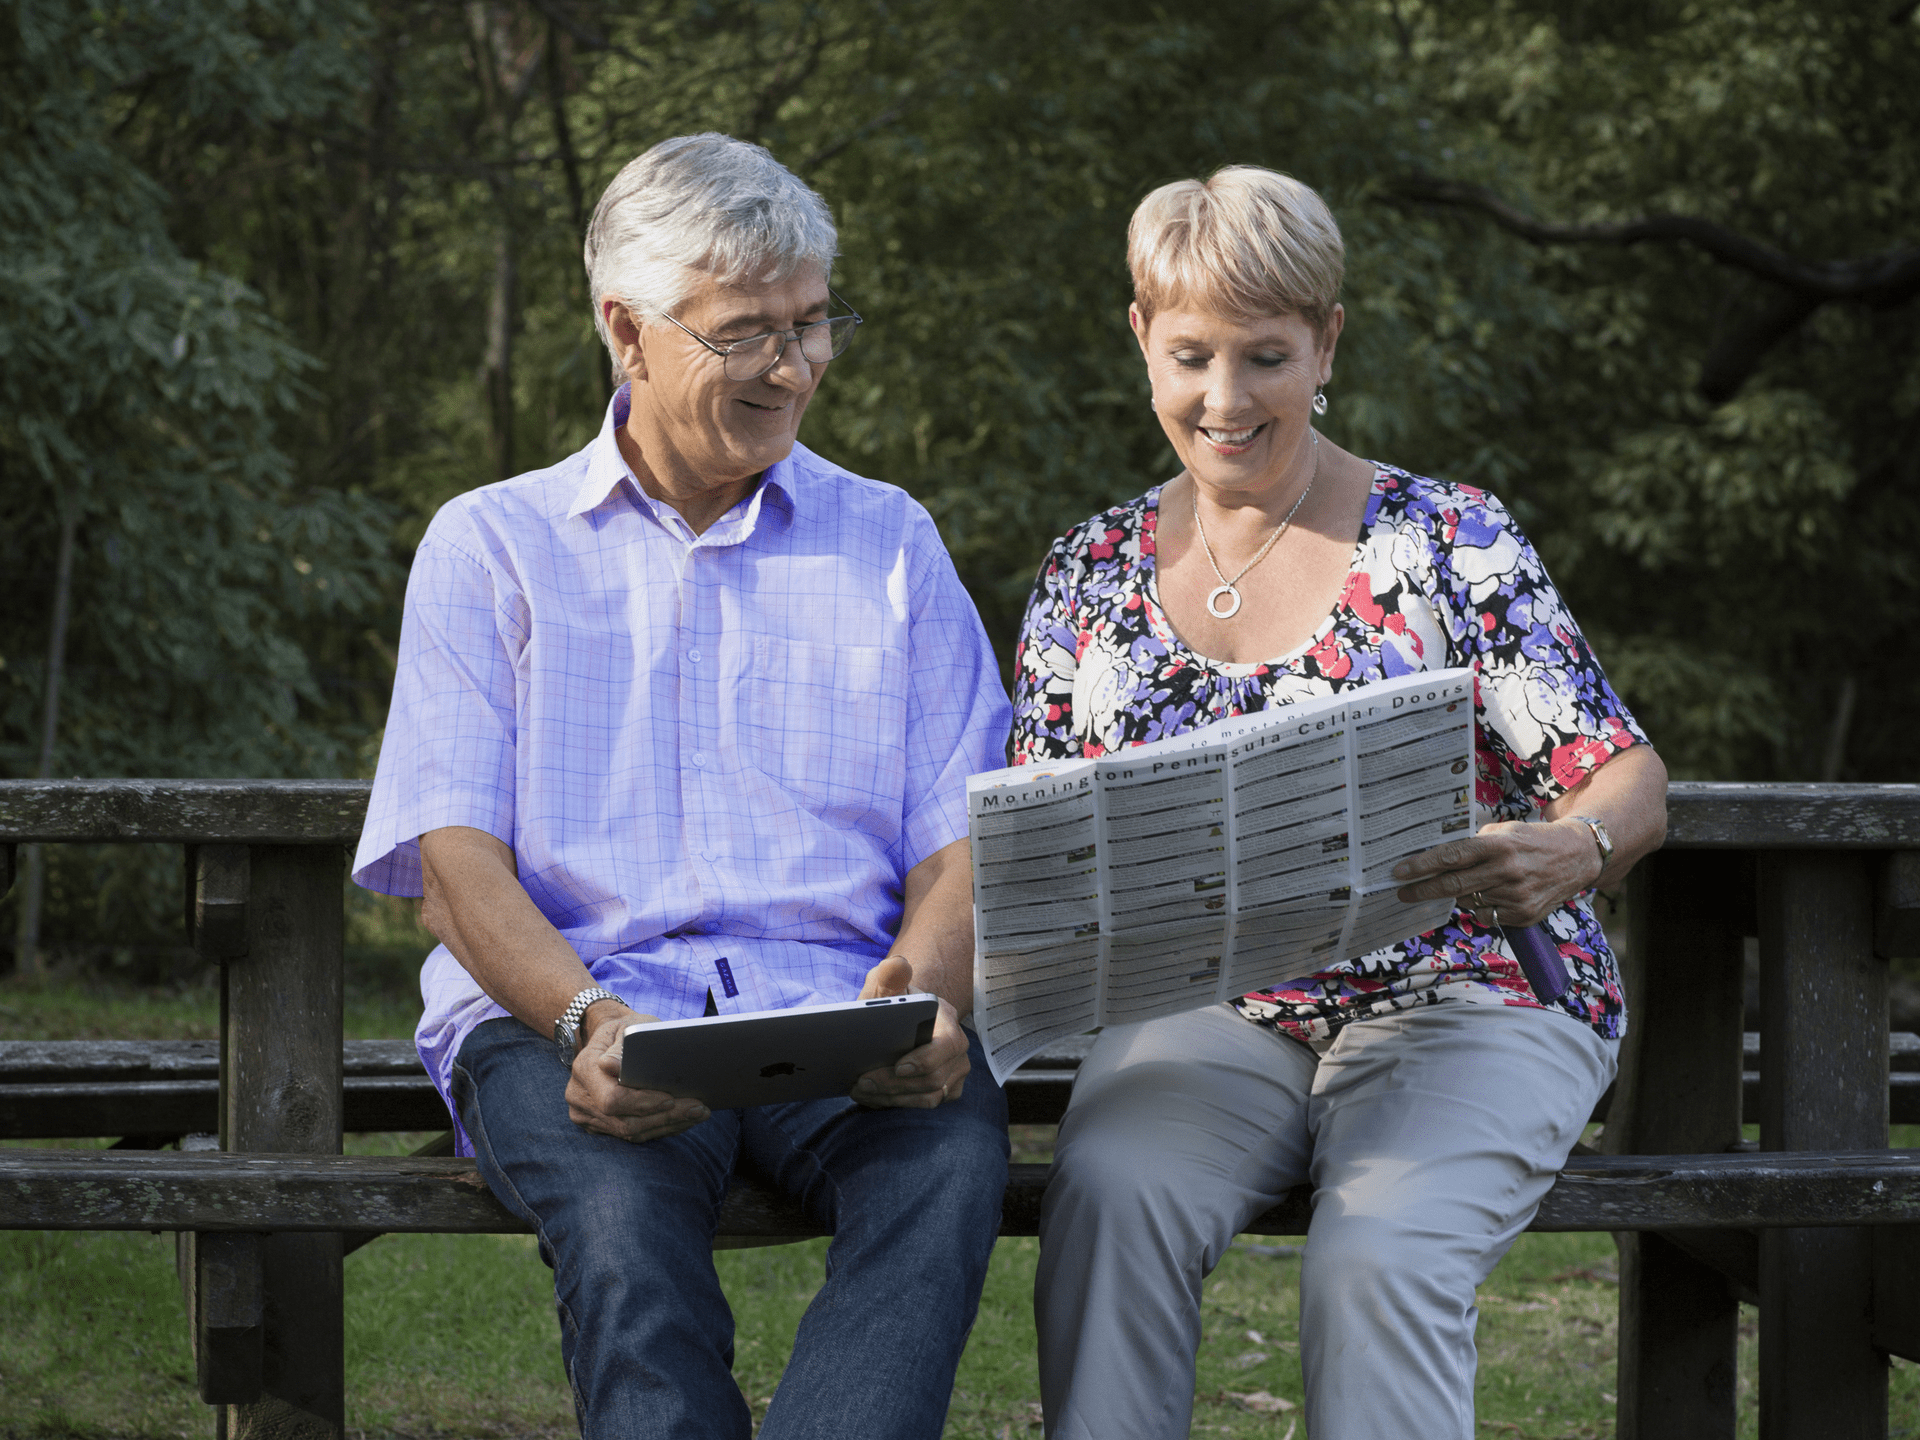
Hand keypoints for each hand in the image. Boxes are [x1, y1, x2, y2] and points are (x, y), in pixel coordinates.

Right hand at [565, 1006, 710, 1142]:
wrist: (609, 1042)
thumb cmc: (625, 1030)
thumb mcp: (627, 1027)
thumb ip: (621, 1046)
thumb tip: (610, 1065)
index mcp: (584, 1068)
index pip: (613, 1099)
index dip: (643, 1103)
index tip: (671, 1099)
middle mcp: (579, 1096)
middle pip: (625, 1121)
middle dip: (664, 1117)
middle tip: (698, 1108)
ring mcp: (586, 1115)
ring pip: (630, 1132)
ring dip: (667, 1125)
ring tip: (697, 1114)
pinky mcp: (599, 1126)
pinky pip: (630, 1135)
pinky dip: (659, 1128)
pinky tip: (683, 1120)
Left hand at [850, 956, 969, 1107]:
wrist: (901, 1020)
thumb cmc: (893, 1003)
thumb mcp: (886, 985)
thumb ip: (889, 974)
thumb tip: (897, 966)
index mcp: (947, 1020)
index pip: (947, 1045)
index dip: (925, 1060)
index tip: (897, 1067)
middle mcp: (958, 1050)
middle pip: (933, 1079)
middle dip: (894, 1084)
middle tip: (862, 1082)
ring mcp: (955, 1073)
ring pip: (928, 1097)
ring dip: (892, 1097)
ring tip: (861, 1090)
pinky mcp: (946, 1091)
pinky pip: (924, 1105)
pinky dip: (896, 1103)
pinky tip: (872, 1097)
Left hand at [1390, 819, 1605, 927]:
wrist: (1577, 857)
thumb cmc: (1533, 840)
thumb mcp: (1504, 830)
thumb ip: (1474, 843)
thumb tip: (1438, 856)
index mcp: (1499, 845)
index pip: (1452, 856)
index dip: (1422, 866)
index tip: (1399, 872)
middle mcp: (1507, 871)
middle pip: (1453, 885)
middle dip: (1423, 890)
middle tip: (1403, 892)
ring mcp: (1516, 896)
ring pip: (1468, 901)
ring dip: (1459, 895)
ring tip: (1470, 883)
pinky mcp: (1524, 915)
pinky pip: (1485, 916)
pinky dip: (1480, 907)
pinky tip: (1493, 895)